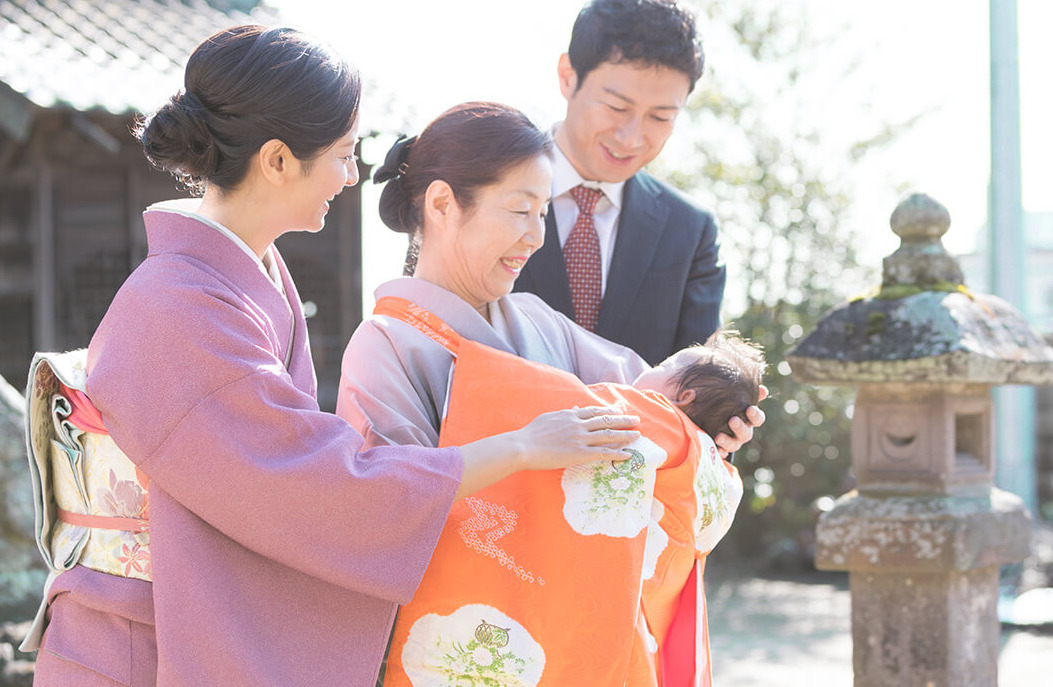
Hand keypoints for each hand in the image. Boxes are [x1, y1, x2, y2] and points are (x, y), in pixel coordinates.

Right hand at [515, 406, 640, 470]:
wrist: (523, 446)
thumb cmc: (531, 433)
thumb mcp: (549, 417)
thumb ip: (564, 413)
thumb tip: (574, 408)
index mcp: (570, 415)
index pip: (594, 411)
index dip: (608, 411)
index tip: (618, 412)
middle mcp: (578, 424)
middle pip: (606, 420)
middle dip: (623, 420)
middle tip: (636, 420)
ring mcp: (580, 439)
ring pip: (608, 435)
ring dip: (625, 435)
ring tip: (637, 436)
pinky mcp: (579, 453)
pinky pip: (603, 453)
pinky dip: (617, 453)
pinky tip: (628, 455)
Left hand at [713, 385, 767, 458]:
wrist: (703, 414)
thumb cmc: (721, 402)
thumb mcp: (729, 394)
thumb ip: (745, 391)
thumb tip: (763, 389)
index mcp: (747, 419)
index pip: (758, 419)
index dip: (755, 415)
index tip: (749, 408)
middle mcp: (741, 432)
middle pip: (746, 434)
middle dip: (740, 428)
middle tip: (732, 420)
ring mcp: (731, 442)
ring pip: (734, 445)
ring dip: (727, 441)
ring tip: (718, 437)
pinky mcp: (718, 448)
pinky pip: (721, 454)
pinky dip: (719, 452)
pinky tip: (714, 449)